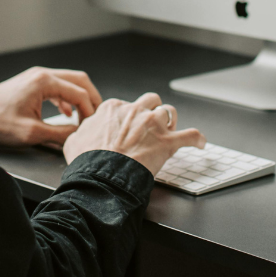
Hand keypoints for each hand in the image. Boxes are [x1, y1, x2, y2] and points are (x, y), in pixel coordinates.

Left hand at [0, 66, 102, 147]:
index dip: (90, 111)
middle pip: (79, 80)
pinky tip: (66, 113)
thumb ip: (60, 133)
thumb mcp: (32, 133)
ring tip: (84, 117)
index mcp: (44, 81)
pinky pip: (57, 87)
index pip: (80, 93)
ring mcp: (35, 77)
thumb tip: (79, 135)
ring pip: (69, 82)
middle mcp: (42, 74)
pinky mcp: (30, 84)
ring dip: (79, 98)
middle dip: (91, 99)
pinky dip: (67, 98)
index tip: (92, 127)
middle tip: (97, 118)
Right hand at [63, 92, 204, 175]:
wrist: (101, 176)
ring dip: (171, 120)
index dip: (128, 116)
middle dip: (151, 110)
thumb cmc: (87, 161)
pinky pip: (191, 136)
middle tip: (150, 123)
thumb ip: (81, 132)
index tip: (128, 126)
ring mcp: (153, 125)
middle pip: (150, 100)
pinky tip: (200, 143)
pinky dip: (197, 139)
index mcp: (113, 109)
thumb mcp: (74, 141)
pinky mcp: (168, 142)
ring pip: (170, 112)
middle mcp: (135, 111)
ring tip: (171, 129)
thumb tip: (81, 133)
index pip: (124, 105)